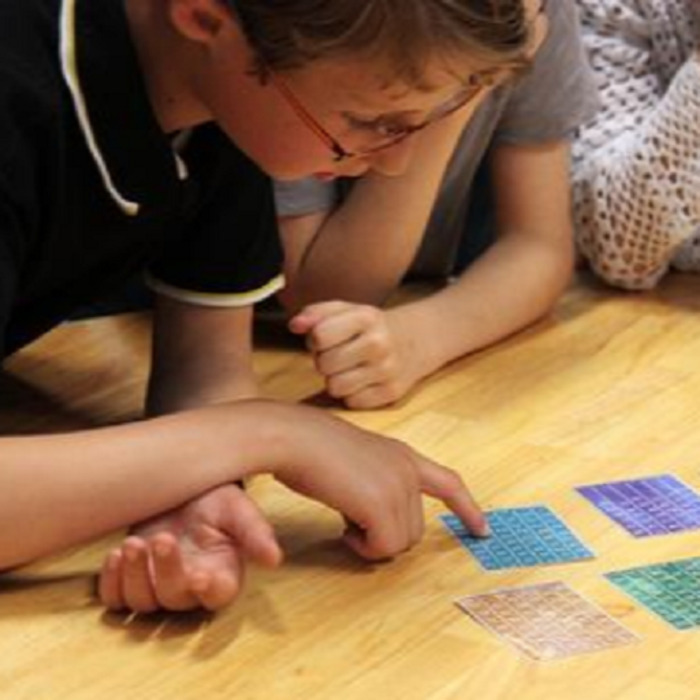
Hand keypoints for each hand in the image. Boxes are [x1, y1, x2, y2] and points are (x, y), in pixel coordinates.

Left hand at [98, 484, 281, 612]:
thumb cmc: (212, 495)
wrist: (177, 482)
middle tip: (162, 539)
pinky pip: (115, 598)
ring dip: (135, 576)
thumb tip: (274, 559)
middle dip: (166, 571)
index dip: (209, 591)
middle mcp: (190, 586)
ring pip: (143, 602)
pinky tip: (115, 555)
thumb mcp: (236, 507)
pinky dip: (112, 582)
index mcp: (222, 572)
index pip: (219, 596)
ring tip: (132, 544)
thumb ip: (255, 532)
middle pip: (176, 598)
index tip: (200, 576)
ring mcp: (158, 585)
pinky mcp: (130, 580)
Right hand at [270, 403, 488, 559]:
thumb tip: (373, 520)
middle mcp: (407, 469)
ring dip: (371, 540)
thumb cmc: (309, 448)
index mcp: (402, 456)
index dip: (466, 508)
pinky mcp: (381, 504)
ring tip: (344, 517)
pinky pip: (384, 547)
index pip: (448, 482)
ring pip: (400, 543)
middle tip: (351, 521)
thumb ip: (374, 482)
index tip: (482, 529)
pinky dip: (363, 547)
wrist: (290, 436)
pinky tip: (342, 527)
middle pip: (415, 530)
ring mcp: (397, 486)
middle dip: (385, 535)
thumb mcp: (353, 461)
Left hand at [289, 301, 433, 408]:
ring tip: (349, 368)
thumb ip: (316, 313)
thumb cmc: (372, 326)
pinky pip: (352, 402)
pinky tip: (362, 380)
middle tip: (339, 355)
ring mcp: (387, 370)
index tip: (324, 339)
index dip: (315, 340)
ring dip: (336, 380)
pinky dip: (352, 393)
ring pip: (335, 387)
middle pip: (324, 364)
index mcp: (366, 317)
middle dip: (325, 361)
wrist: (417, 339)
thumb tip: (294, 325)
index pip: (319, 336)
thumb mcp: (347, 310)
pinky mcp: (391, 393)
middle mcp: (379, 343)